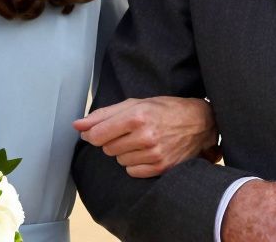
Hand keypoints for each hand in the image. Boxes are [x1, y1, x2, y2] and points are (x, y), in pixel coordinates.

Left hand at [73, 96, 218, 177]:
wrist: (198, 123)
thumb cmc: (164, 110)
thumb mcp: (135, 104)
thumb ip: (103, 114)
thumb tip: (77, 125)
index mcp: (137, 116)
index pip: (98, 134)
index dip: (93, 134)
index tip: (95, 132)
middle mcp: (146, 136)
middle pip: (108, 148)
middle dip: (113, 140)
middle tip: (129, 132)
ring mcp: (154, 154)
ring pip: (120, 160)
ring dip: (125, 152)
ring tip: (142, 141)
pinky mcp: (161, 168)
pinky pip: (132, 172)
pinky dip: (136, 163)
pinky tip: (147, 152)